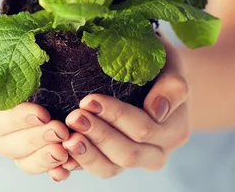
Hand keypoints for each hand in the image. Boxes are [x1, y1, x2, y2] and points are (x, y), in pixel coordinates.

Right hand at [0, 56, 73, 180]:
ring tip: (64, 153)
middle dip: (35, 139)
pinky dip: (48, 170)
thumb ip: (3, 49)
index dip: (17, 118)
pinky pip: (30, 165)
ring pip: (19, 158)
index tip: (42, 113)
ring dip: (42, 158)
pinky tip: (65, 169)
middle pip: (6, 142)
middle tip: (60, 132)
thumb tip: (32, 37)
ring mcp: (0, 144)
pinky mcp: (18, 152)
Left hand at [62, 36, 189, 177]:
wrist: (156, 79)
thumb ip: (173, 86)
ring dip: (86, 154)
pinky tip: (60, 156)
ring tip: (66, 138)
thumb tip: (157, 110)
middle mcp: (156, 152)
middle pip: (127, 154)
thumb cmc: (162, 66)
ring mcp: (133, 161)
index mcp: (174, 131)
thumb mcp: (173, 66)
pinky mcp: (112, 162)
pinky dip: (77, 165)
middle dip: (98, 135)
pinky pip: (94, 169)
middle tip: (73, 116)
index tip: (90, 100)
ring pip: (110, 169)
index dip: (116, 116)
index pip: (144, 129)